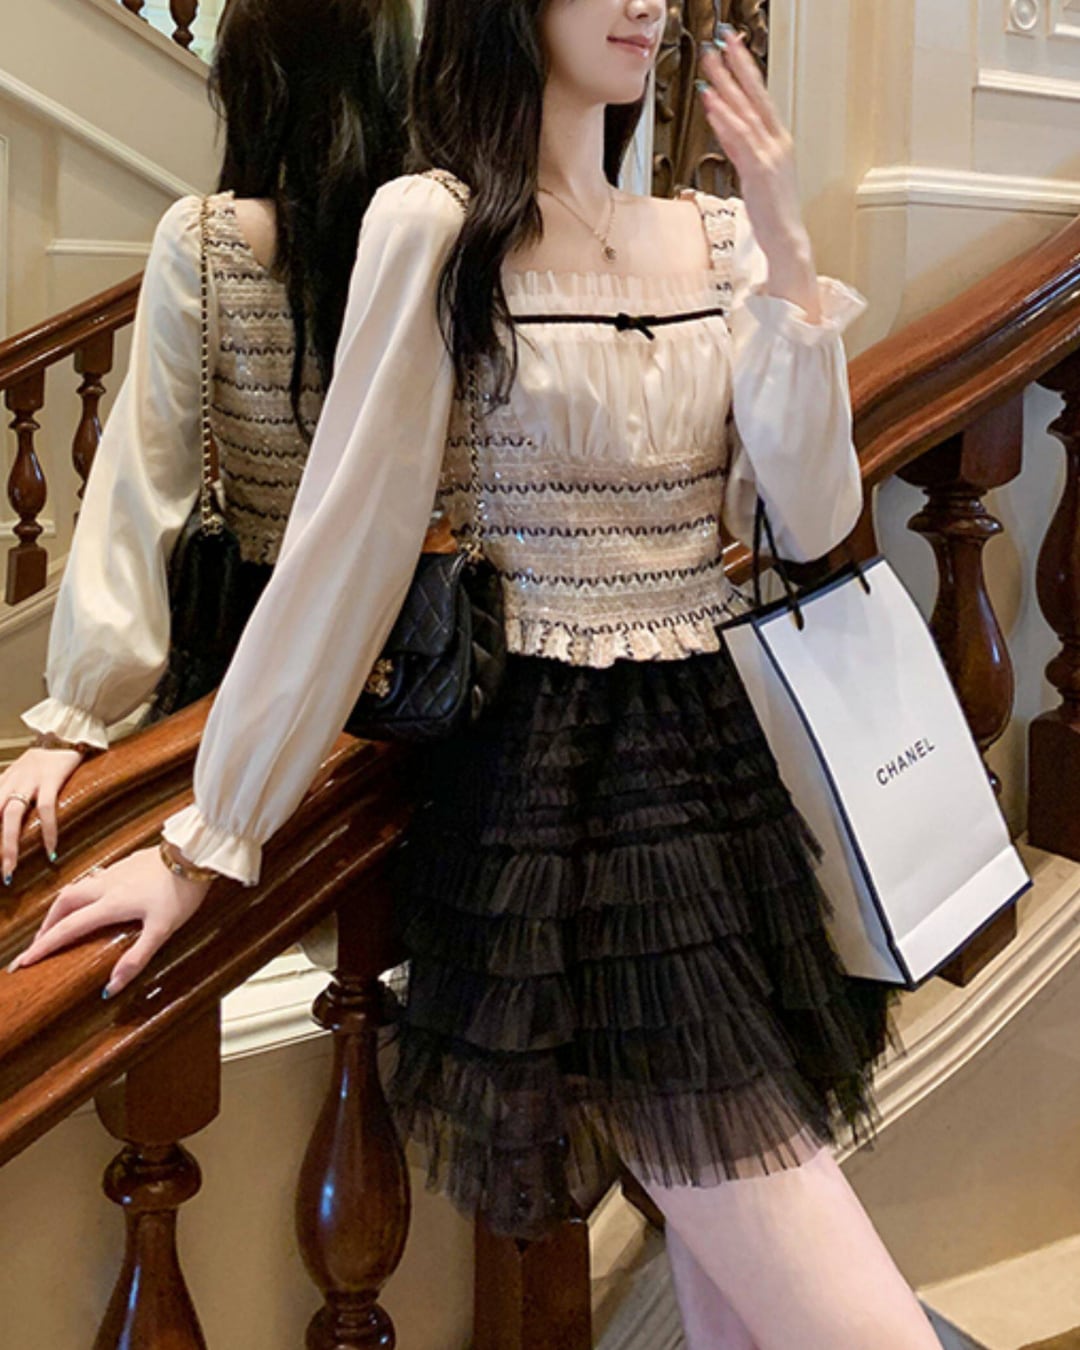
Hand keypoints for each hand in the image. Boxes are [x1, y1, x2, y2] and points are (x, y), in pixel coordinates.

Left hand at [0, 747, 85, 882]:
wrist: (66, 732)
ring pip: (11, 816)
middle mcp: (10, 781)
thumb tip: (5, 819)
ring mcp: (29, 780)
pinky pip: (46, 808)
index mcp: (1, 782)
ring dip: (8, 845)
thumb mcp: (19, 773)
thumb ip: (9, 792)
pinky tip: (51, 850)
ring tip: (10, 869)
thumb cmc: (45, 758)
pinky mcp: (50, 779)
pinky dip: (47, 831)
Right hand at [8, 846, 213, 996]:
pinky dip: (82, 893)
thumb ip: (136, 958)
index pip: (67, 928)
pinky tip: (91, 897)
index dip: (43, 946)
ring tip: (59, 922)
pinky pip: (93, 878)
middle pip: (63, 903)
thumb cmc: (181, 892)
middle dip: (47, 924)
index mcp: (110, 904)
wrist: (194, 854)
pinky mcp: (126, 863)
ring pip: (76, 888)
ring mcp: (115, 872)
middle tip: (39, 943)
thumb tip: (111, 987)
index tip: (24, 961)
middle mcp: (105, 886)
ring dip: (62, 907)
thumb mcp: (162, 930)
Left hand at [698, 28, 820, 320]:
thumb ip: (740, 147)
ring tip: (709, 63)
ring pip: (744, 112)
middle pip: (754, 95)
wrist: (786, 239)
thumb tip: (724, 126)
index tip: (732, 46)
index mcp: (778, 140)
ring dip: (725, 85)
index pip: (760, 97)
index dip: (746, 69)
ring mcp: (770, 155)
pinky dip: (725, 120)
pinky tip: (712, 103)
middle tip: (721, 38)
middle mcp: (777, 142)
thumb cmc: (771, 211)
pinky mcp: (759, 171)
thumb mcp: (754, 172)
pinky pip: (740, 140)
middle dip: (737, 64)